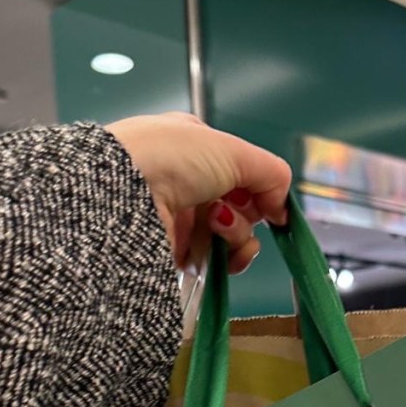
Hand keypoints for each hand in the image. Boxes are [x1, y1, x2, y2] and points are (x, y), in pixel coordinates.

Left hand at [106, 112, 291, 274]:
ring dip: (236, 233)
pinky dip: (224, 257)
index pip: (240, 171)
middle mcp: (186, 180)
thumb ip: (271, 174)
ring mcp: (179, 216)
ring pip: (231, 235)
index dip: (259, 189)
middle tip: (231, 208)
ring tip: (216, 224)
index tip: (268, 203)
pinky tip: (213, 246)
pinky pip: (215, 260)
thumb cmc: (172, 158)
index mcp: (193, 145)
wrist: (123, 193)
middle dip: (247, 212)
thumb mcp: (233, 151)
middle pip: (240, 206)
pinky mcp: (174, 250)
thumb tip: (282, 209)